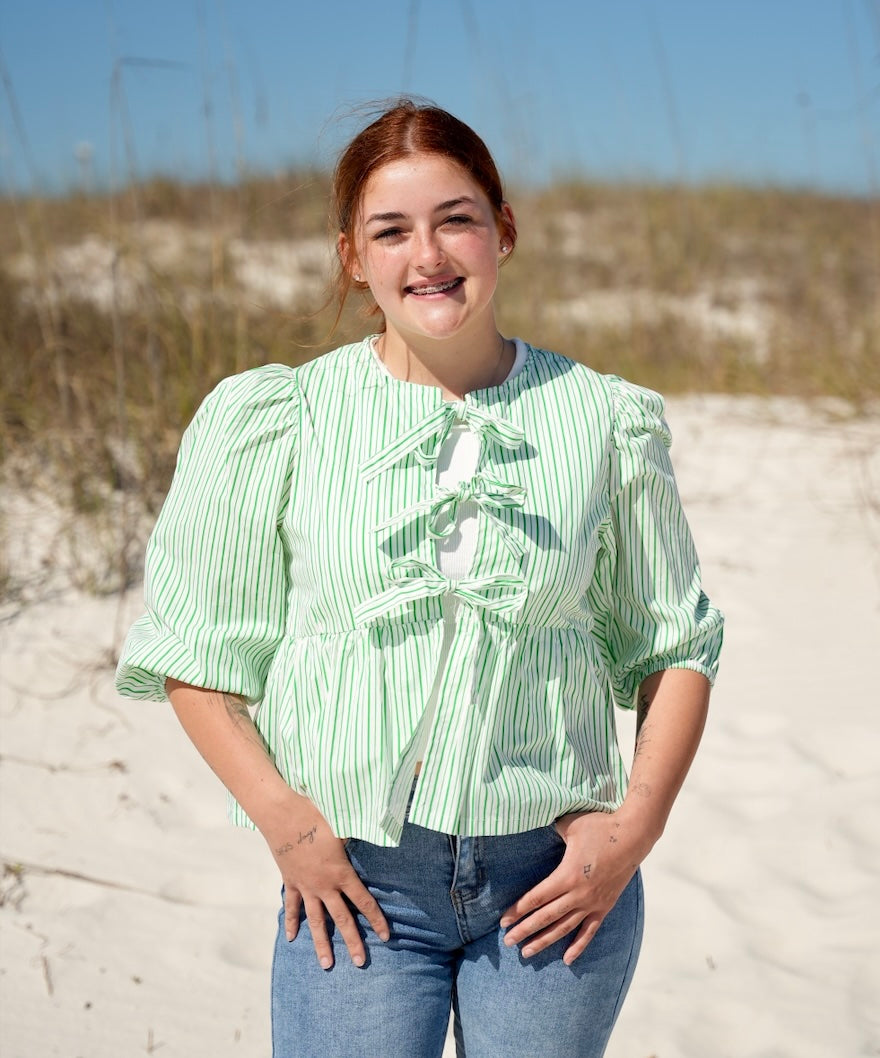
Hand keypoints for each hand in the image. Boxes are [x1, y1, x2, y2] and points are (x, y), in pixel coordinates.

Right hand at [264, 796, 389, 969]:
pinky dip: (292, 922)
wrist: (283, 816)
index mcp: (341, 873)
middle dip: (353, 942)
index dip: (376, 920)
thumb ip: (359, 837)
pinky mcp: (291, 881)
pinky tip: (292, 938)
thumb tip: (378, 832)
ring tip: (327, 964)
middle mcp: (324, 886)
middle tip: (360, 963)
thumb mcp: (344, 827)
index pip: (364, 902)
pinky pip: (293, 907)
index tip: (386, 937)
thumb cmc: (317, 817)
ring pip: (316, 921)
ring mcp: (306, 886)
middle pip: (341, 919)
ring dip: (322, 943)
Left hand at [499, 811, 645, 965]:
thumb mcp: (570, 825)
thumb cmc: (600, 827)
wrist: (633, 836)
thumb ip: (551, 830)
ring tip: (527, 952)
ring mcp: (592, 903)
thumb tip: (536, 823)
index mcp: (567, 875)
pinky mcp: (605, 907)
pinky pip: (589, 931)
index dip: (519, 910)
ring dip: (544, 941)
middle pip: (546, 917)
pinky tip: (567, 960)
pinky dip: (578, 946)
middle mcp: (578, 894)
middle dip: (525, 930)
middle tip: (507, 941)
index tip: (504, 921)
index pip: (537, 898)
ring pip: (564, 928)